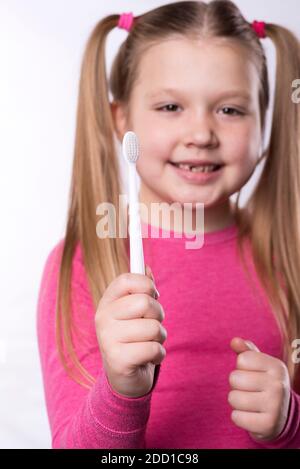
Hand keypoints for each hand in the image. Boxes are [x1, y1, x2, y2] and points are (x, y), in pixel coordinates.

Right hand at [95, 264, 166, 397]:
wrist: (124, 377)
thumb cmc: (134, 338)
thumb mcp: (136, 312)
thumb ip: (142, 290)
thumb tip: (146, 267)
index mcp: (107, 302)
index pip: (127, 279)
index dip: (146, 284)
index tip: (152, 294)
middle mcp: (102, 318)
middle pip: (145, 302)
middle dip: (158, 315)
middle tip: (151, 324)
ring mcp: (107, 339)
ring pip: (154, 327)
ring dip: (160, 338)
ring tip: (148, 344)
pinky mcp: (118, 360)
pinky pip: (154, 349)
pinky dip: (159, 355)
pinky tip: (147, 359)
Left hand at [228, 337, 290, 440]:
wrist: (281, 417)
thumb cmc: (264, 384)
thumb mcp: (259, 366)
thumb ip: (246, 351)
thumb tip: (234, 341)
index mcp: (277, 366)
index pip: (242, 359)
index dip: (241, 368)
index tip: (252, 374)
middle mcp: (278, 385)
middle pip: (234, 378)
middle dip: (237, 385)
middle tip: (250, 391)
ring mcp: (275, 406)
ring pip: (233, 398)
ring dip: (236, 402)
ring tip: (250, 403)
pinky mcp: (267, 425)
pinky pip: (236, 417)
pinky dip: (239, 417)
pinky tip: (251, 416)